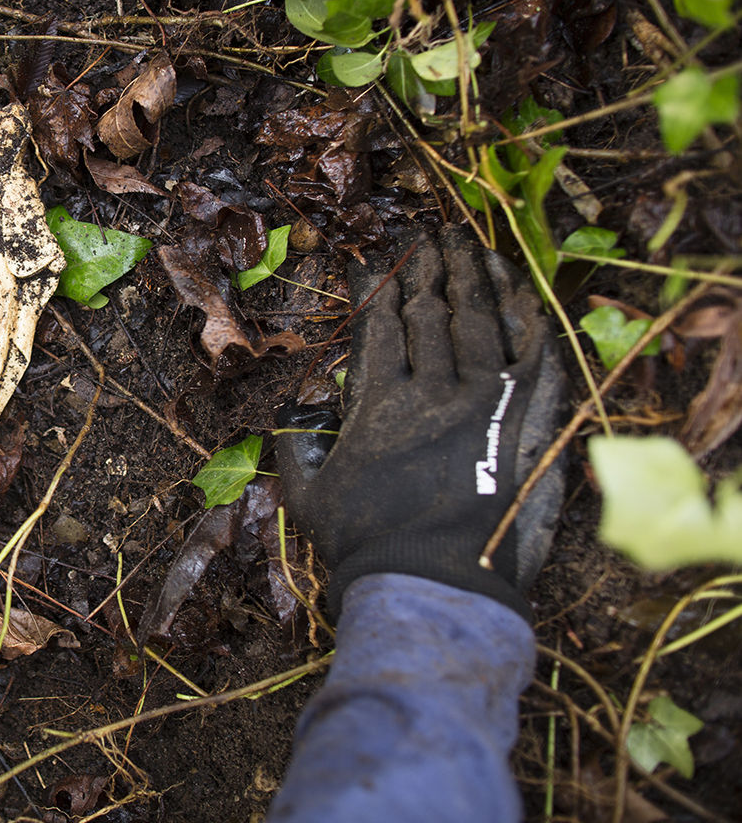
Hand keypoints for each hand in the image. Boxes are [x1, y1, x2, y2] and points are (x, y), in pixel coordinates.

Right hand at [276, 228, 565, 618]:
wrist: (432, 583)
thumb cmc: (364, 547)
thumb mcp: (307, 498)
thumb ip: (296, 446)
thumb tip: (292, 409)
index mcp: (378, 404)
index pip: (381, 327)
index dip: (379, 289)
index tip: (378, 261)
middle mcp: (432, 390)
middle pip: (431, 313)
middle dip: (427, 271)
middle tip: (428, 240)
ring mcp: (484, 402)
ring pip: (479, 321)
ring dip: (471, 278)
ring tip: (465, 245)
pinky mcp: (526, 420)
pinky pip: (530, 352)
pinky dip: (524, 315)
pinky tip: (517, 287)